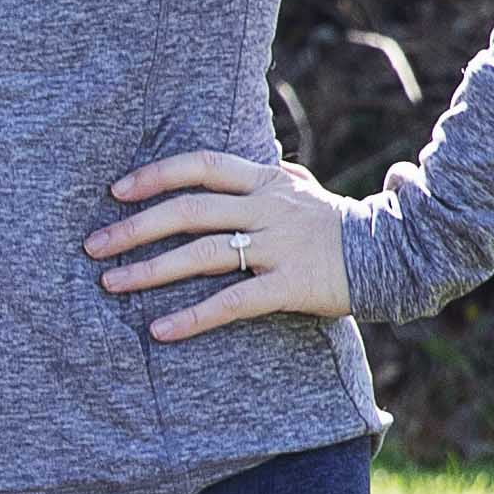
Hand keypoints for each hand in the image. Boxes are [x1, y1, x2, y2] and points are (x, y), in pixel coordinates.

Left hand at [88, 150, 352, 340]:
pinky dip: (192, 317)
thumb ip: (270, 176)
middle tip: (94, 246)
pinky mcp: (291, 285)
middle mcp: (269, 209)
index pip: (201, 165)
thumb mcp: (304, 189)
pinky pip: (232, 302)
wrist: (399, 253)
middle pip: (189, 210)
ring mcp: (280, 246)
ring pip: (203, 254)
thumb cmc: (339, 223)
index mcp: (267, 182)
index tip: (116, 190)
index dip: (156, 175)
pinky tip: (159, 331)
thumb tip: (245, 162)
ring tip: (110, 284)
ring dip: (150, 270)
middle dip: (134, 227)